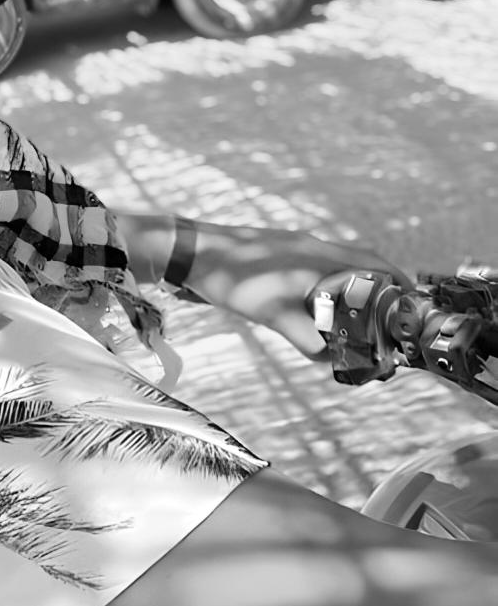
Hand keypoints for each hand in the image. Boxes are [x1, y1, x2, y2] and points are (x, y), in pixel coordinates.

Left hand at [182, 221, 413, 357]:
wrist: (191, 251)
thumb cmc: (232, 277)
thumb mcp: (273, 314)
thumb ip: (307, 339)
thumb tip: (330, 359)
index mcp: (318, 256)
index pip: (373, 265)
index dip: (398, 284)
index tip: (414, 306)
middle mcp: (311, 246)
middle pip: (361, 263)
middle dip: (381, 288)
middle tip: (392, 317)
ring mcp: (293, 246)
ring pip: (338, 264)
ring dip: (354, 286)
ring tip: (361, 316)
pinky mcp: (277, 251)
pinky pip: (317, 265)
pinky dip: (330, 283)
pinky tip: (319, 305)